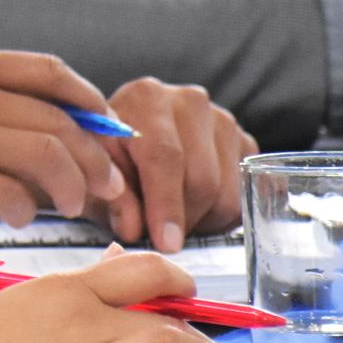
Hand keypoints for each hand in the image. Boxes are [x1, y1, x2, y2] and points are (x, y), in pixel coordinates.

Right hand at [0, 48, 129, 297]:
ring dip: (70, 188)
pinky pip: (13, 195)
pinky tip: (15, 217)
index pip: (48, 71)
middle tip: (105, 187)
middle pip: (57, 119)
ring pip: (46, 156)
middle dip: (94, 158)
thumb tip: (65, 132)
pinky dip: (26, 211)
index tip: (108, 131)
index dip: (89, 102)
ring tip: (68, 206)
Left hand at [90, 79, 257, 251]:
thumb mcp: (97, 178)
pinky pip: (244, 194)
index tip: (166, 243)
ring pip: (227, 192)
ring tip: (174, 218)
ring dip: (203, 220)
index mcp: (145, 99)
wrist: (129, 140)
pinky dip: (221, 215)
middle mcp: (189, 102)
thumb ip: (113, 200)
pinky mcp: (244, 141)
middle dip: (183, 220)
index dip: (166, 204)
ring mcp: (222, 120)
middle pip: (202, 180)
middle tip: (162, 235)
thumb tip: (135, 228)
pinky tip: (194, 208)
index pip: (165, 156)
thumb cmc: (109, 159)